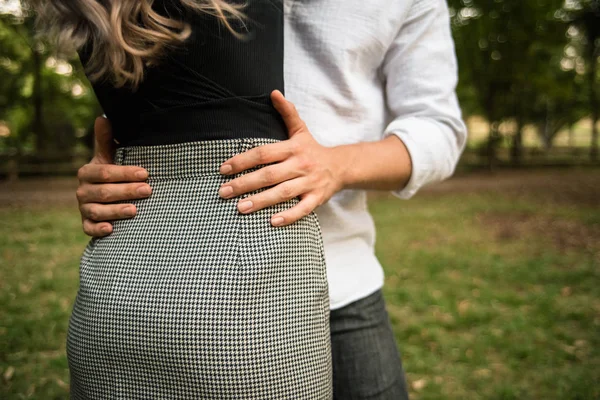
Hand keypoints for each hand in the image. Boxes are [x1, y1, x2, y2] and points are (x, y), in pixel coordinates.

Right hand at [76, 117, 151, 236]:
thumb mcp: (109, 156)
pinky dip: (98, 229)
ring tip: (135, 211)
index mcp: (88, 172)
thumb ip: (106, 140)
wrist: (106, 198)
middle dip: (127, 191)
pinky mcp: (87, 224)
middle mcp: (82, 190)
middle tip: (148, 190)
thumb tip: (103, 117)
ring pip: (97, 211)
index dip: (125, 173)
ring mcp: (84, 208)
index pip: (105, 172)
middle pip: (103, 192)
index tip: (145, 173)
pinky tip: (111, 229)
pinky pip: (89, 228)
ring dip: (116, 211)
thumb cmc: (112, 173)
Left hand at [218, 90, 344, 226]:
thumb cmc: (312, 150)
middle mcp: (300, 165)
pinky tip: (272, 222)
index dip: (243, 161)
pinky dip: (289, 216)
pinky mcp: (317, 198)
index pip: (263, 153)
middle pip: (269, 174)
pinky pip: (303, 209)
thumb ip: (287, 113)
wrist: (341, 166)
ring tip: (240, 208)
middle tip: (223, 192)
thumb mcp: (300, 130)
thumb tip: (274, 93)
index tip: (223, 169)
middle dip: (245, 183)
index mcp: (293, 148)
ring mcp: (309, 183)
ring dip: (261, 201)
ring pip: (283, 193)